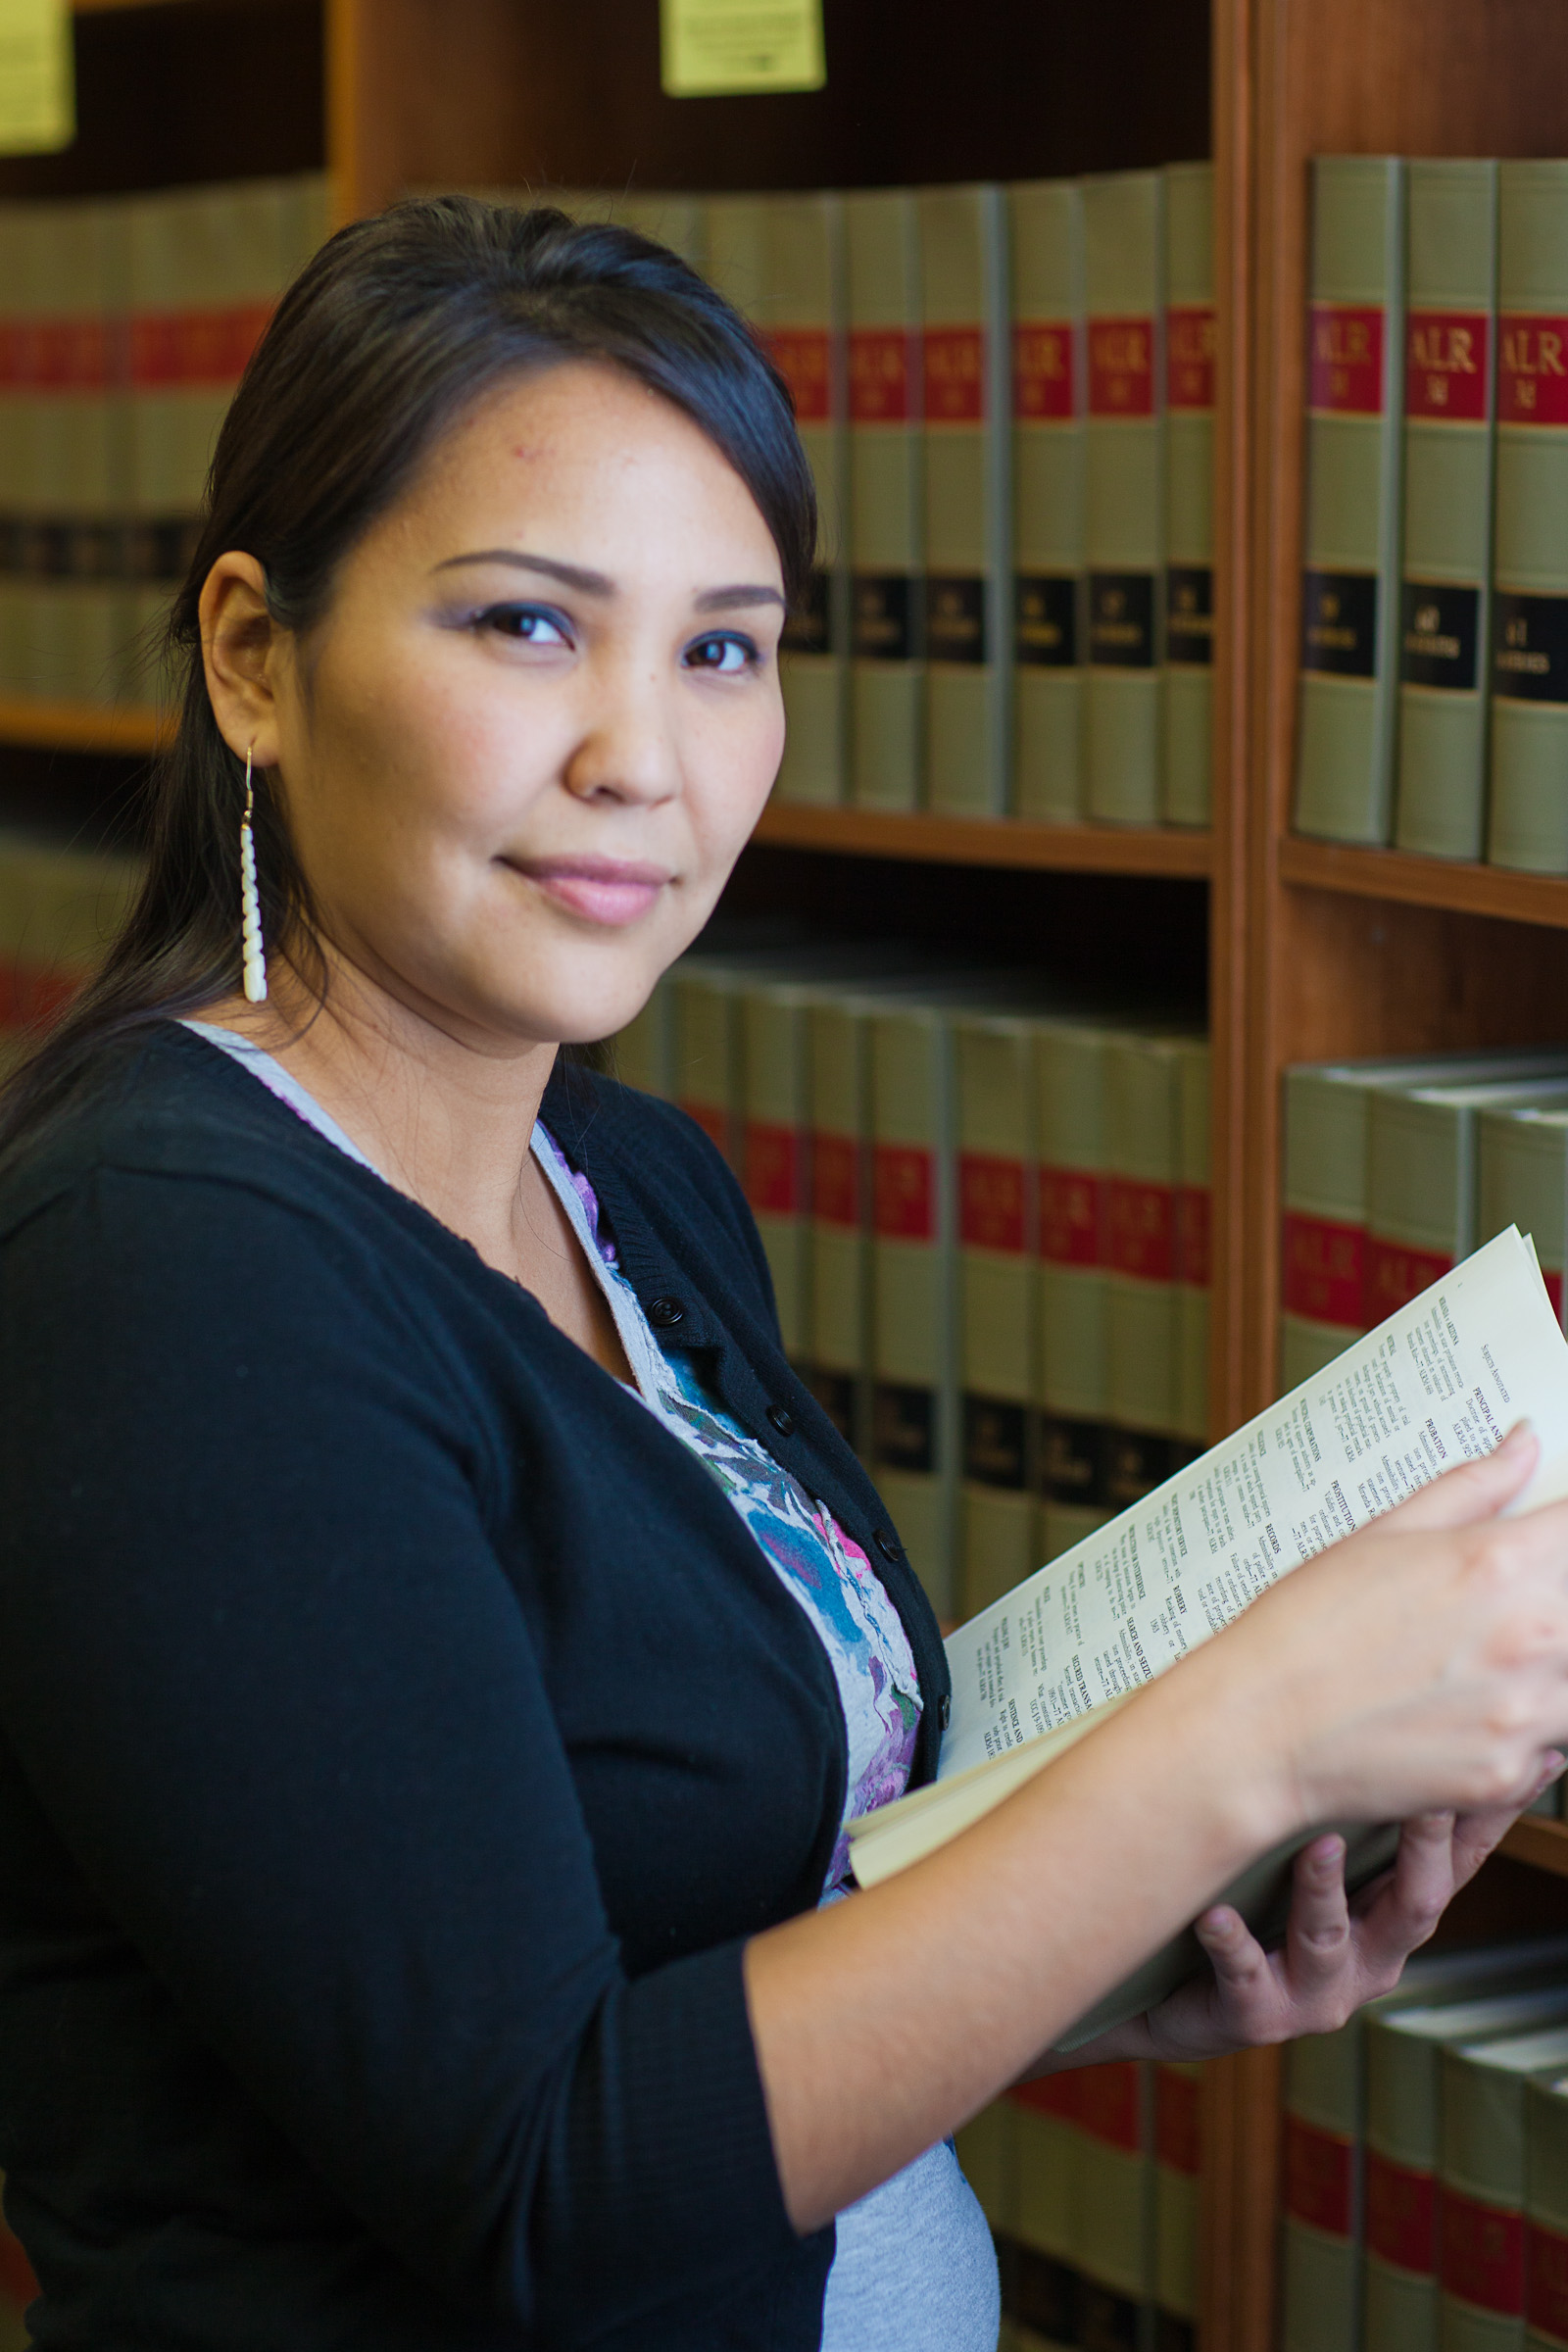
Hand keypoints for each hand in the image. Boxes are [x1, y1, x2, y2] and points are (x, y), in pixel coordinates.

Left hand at [1035, 1759, 1561, 2076]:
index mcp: (1392, 1915)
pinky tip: (1215, 1916)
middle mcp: (1369, 1957)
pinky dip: (1232, 1944)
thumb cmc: (1259, 1910)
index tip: (1528, 1760)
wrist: (1175, 1996)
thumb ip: (1356, 1803)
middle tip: (1427, 1794)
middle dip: (1424, 1847)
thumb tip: (1393, 1714)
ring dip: (1324, 1890)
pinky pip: (1245, 1977)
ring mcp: (1316, 1991)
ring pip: (1328, 1938)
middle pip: (1415, 1904)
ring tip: (1317, 1847)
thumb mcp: (1320, 1857)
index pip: (1459, 1861)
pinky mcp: (1255, 2015)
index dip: (1494, 1814)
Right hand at [1202, 1422, 1567, 1832]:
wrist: (1255, 1731)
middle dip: (1552, 1592)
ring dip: (1549, 1662)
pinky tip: (1473, 1711)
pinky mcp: (1509, 1775)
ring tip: (1489, 1659)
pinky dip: (1526, 1732)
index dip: (1562, 1530)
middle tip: (1501, 1602)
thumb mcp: (1382, 1535)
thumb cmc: (1301, 1631)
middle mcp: (1530, 1635)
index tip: (1549, 1538)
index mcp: (1499, 1562)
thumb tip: (1521, 1446)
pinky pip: (1550, 1748)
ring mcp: (1526, 1712)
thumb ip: (1469, 1488)